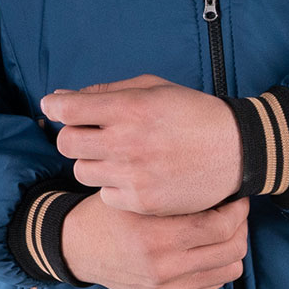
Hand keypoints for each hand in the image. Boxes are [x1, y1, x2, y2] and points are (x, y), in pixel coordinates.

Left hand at [40, 74, 242, 215]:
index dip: (54, 106)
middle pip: (66, 143)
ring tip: (113, 155)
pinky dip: (112, 185)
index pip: (68, 109)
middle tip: (87, 133)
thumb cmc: (192, 113)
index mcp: (130, 107)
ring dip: (91, 161)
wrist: (235, 150)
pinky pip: (104, 195)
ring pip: (81, 171)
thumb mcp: (153, 88)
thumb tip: (60, 98)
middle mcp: (128, 141)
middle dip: (71, 134)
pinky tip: (131, 175)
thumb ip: (106, 92)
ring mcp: (134, 174)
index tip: (54, 107)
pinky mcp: (142, 200)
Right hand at [61, 191, 249, 288]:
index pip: (220, 228)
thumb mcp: (136, 195)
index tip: (236, 197)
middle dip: (240, 227)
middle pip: (232, 250)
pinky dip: (215, 265)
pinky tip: (203, 248)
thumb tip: (221, 186)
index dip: (237, 210)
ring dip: (231, 248)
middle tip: (233, 212)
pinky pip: (212, 285)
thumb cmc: (109, 213)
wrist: (79, 248)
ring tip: (221, 231)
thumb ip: (175, 194)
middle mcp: (163, 268)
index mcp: (156, 237)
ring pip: (229, 271)